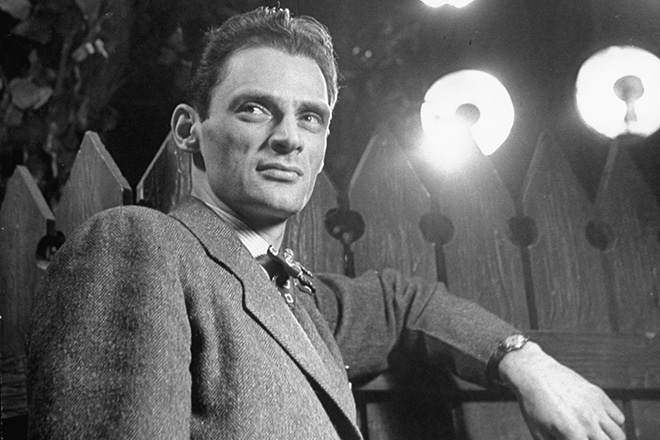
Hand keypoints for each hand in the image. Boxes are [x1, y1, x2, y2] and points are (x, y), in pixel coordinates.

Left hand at [499, 341, 625, 439]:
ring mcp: (595, 407)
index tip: (577, 439)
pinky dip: (613, 424)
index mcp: (572, 433)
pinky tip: (598, 423)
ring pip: (619, 435)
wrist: (533, 373)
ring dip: (610, 438)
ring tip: (595, 436)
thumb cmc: (533, 406)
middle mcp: (588, 421)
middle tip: (586, 437)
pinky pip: (619, 417)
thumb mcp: (539, 433)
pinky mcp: (598, 394)